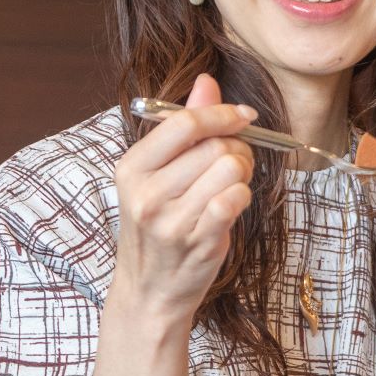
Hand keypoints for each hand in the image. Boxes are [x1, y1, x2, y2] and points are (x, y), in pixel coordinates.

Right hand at [112, 73, 256, 321]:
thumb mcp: (157, 176)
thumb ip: (183, 128)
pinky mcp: (198, 240)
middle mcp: (147, 192)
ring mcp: (171, 219)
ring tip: (229, 187)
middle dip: (237, 148)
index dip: (222, 113)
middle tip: (232, 166)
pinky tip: (230, 207)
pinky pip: (236, 198)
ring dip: (241, 174)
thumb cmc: (157, 229)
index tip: (244, 116)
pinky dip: (242, 196)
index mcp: (132, 168)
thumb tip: (206, 82)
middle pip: (214, 144)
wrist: (148, 293)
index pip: (183, 123)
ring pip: (230, 168)